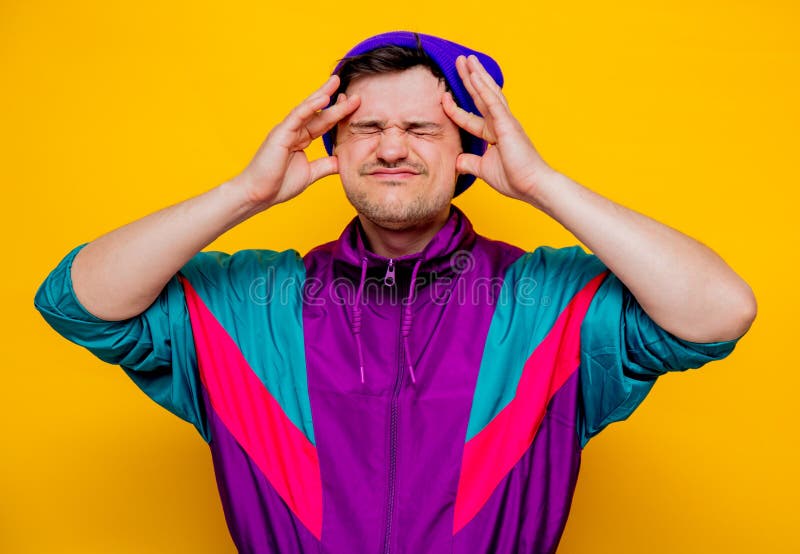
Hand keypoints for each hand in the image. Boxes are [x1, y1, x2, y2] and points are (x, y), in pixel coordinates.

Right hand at [234, 75, 359, 208]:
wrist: (258, 195)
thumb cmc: (278, 185)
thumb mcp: (310, 174)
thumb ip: (325, 165)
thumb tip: (342, 161)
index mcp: (301, 140)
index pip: (323, 123)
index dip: (338, 114)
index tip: (354, 105)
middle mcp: (294, 131)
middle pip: (318, 113)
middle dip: (335, 101)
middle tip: (353, 91)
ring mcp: (287, 130)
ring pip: (308, 109)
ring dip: (323, 94)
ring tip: (336, 82)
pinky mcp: (280, 133)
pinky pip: (297, 116)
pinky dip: (310, 106)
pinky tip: (324, 98)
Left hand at [442, 55, 555, 204]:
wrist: (532, 186)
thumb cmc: (514, 178)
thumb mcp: (483, 169)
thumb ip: (470, 163)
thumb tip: (456, 162)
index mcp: (493, 133)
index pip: (469, 116)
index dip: (455, 108)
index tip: (443, 97)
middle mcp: (500, 123)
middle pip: (480, 96)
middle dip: (469, 78)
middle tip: (460, 60)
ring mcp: (505, 121)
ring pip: (488, 93)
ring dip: (476, 74)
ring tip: (467, 59)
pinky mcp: (508, 124)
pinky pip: (493, 102)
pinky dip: (483, 88)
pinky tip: (474, 75)